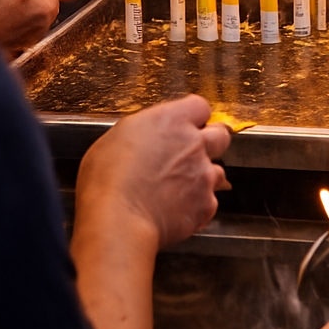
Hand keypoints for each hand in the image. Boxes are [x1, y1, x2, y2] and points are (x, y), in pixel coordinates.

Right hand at [77, 93, 230, 249]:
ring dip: (204, 177)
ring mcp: (204, 175)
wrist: (117, 221)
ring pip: (218, 171)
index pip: (201, 107)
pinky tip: (176, 211)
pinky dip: (197, 207)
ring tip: (179, 189)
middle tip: (192, 154)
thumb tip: (148, 135)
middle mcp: (194, 144)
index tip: (187, 125)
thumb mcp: (117, 136)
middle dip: (210, 143)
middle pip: (221, 135)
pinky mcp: (205, 205)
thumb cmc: (108, 181)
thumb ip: (144, 130)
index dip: (194, 117)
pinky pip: (210, 202)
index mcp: (172, 120)